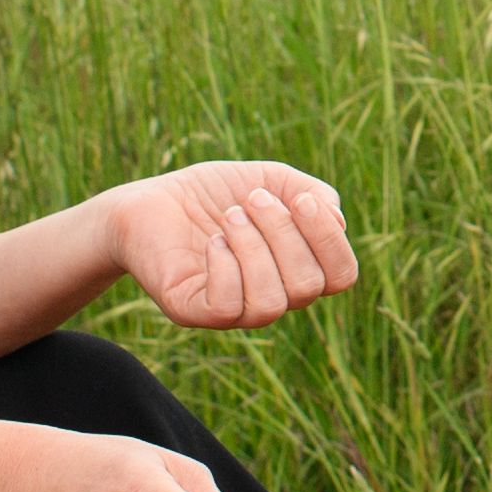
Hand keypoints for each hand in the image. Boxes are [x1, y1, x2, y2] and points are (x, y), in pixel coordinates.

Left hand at [107, 162, 358, 331]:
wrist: (150, 199)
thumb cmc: (213, 194)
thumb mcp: (269, 179)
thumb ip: (310, 193)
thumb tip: (337, 221)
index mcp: (295, 270)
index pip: (341, 276)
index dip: (329, 238)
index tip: (301, 199)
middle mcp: (270, 296)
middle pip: (309, 286)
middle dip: (284, 233)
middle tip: (251, 199)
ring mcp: (233, 310)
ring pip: (272, 302)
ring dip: (254, 247)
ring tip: (230, 215)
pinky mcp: (193, 311)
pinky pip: (228, 307)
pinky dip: (226, 265)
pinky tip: (212, 242)